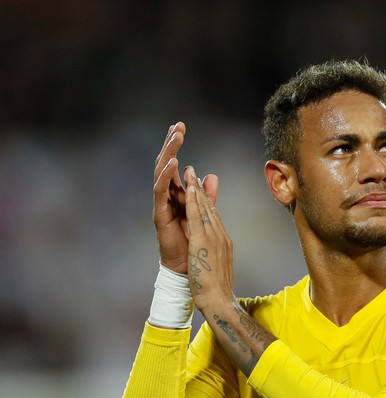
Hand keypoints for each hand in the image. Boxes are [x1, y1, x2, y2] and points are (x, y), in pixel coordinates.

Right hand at [153, 122, 217, 272]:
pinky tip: (173, 163)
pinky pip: (161, 192)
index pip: (174, 164)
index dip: (176, 145)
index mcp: (176, 194)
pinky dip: (166, 176)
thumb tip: (211, 175)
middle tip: (177, 126)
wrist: (187, 268)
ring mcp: (161, 204)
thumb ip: (205, 194)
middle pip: (166, 164)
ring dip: (169, 154)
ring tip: (176, 138)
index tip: (180, 126)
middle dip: (171, 144)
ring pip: (161, 173)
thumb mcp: (203, 212)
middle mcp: (166, 196)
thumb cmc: (192, 243)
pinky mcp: (159, 214)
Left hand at [185, 166, 232, 312]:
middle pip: (211, 209)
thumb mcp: (217, 268)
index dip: (207, 202)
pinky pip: (197, 216)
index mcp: (223, 243)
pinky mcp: (203, 241)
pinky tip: (189, 189)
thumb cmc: (217, 290)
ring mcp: (213, 237)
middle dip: (202, 191)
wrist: (219, 300)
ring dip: (197, 189)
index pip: (214, 218)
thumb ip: (215, 257)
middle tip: (196, 173)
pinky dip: (193, 201)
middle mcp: (220, 236)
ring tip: (191, 173)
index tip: (201, 190)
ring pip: (205, 208)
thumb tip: (214, 254)